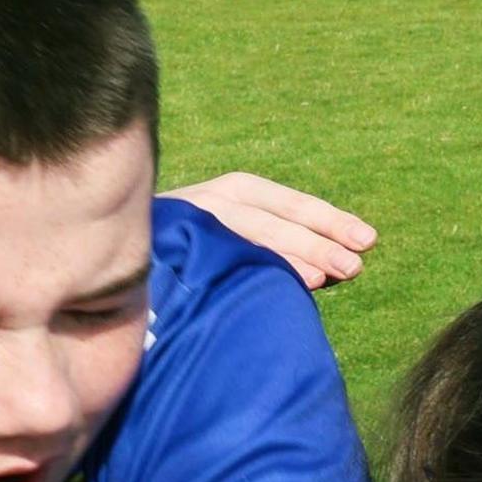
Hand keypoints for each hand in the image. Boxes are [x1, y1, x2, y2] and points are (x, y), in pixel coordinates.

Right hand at [167, 171, 380, 288]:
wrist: (113, 257)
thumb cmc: (190, 257)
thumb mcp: (235, 241)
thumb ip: (281, 251)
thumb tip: (336, 271)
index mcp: (233, 193)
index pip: (288, 204)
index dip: (328, 221)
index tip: (368, 240)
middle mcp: (208, 200)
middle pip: (268, 218)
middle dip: (314, 241)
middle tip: (354, 265)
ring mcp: (179, 220)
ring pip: (237, 234)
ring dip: (281, 255)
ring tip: (320, 278)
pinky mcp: (153, 244)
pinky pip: (199, 255)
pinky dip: (232, 268)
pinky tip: (261, 288)